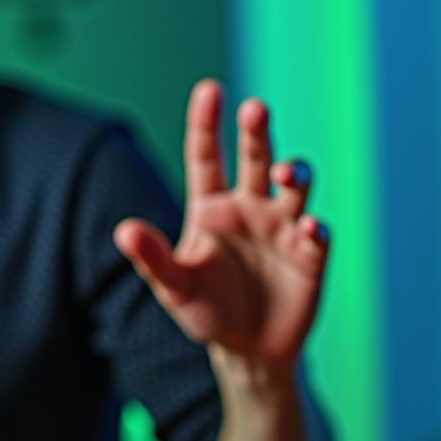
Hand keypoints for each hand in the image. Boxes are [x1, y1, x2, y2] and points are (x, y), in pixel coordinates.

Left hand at [114, 79, 328, 369]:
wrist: (247, 351)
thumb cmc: (205, 312)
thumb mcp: (174, 288)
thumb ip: (153, 259)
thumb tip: (123, 231)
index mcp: (211, 207)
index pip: (207, 156)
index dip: (207, 123)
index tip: (209, 90)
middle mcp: (250, 206)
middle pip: (256, 157)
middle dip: (257, 131)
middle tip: (255, 108)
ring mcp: (283, 227)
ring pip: (294, 186)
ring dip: (293, 173)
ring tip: (285, 173)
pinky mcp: (311, 255)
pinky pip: (316, 233)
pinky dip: (314, 227)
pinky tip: (308, 227)